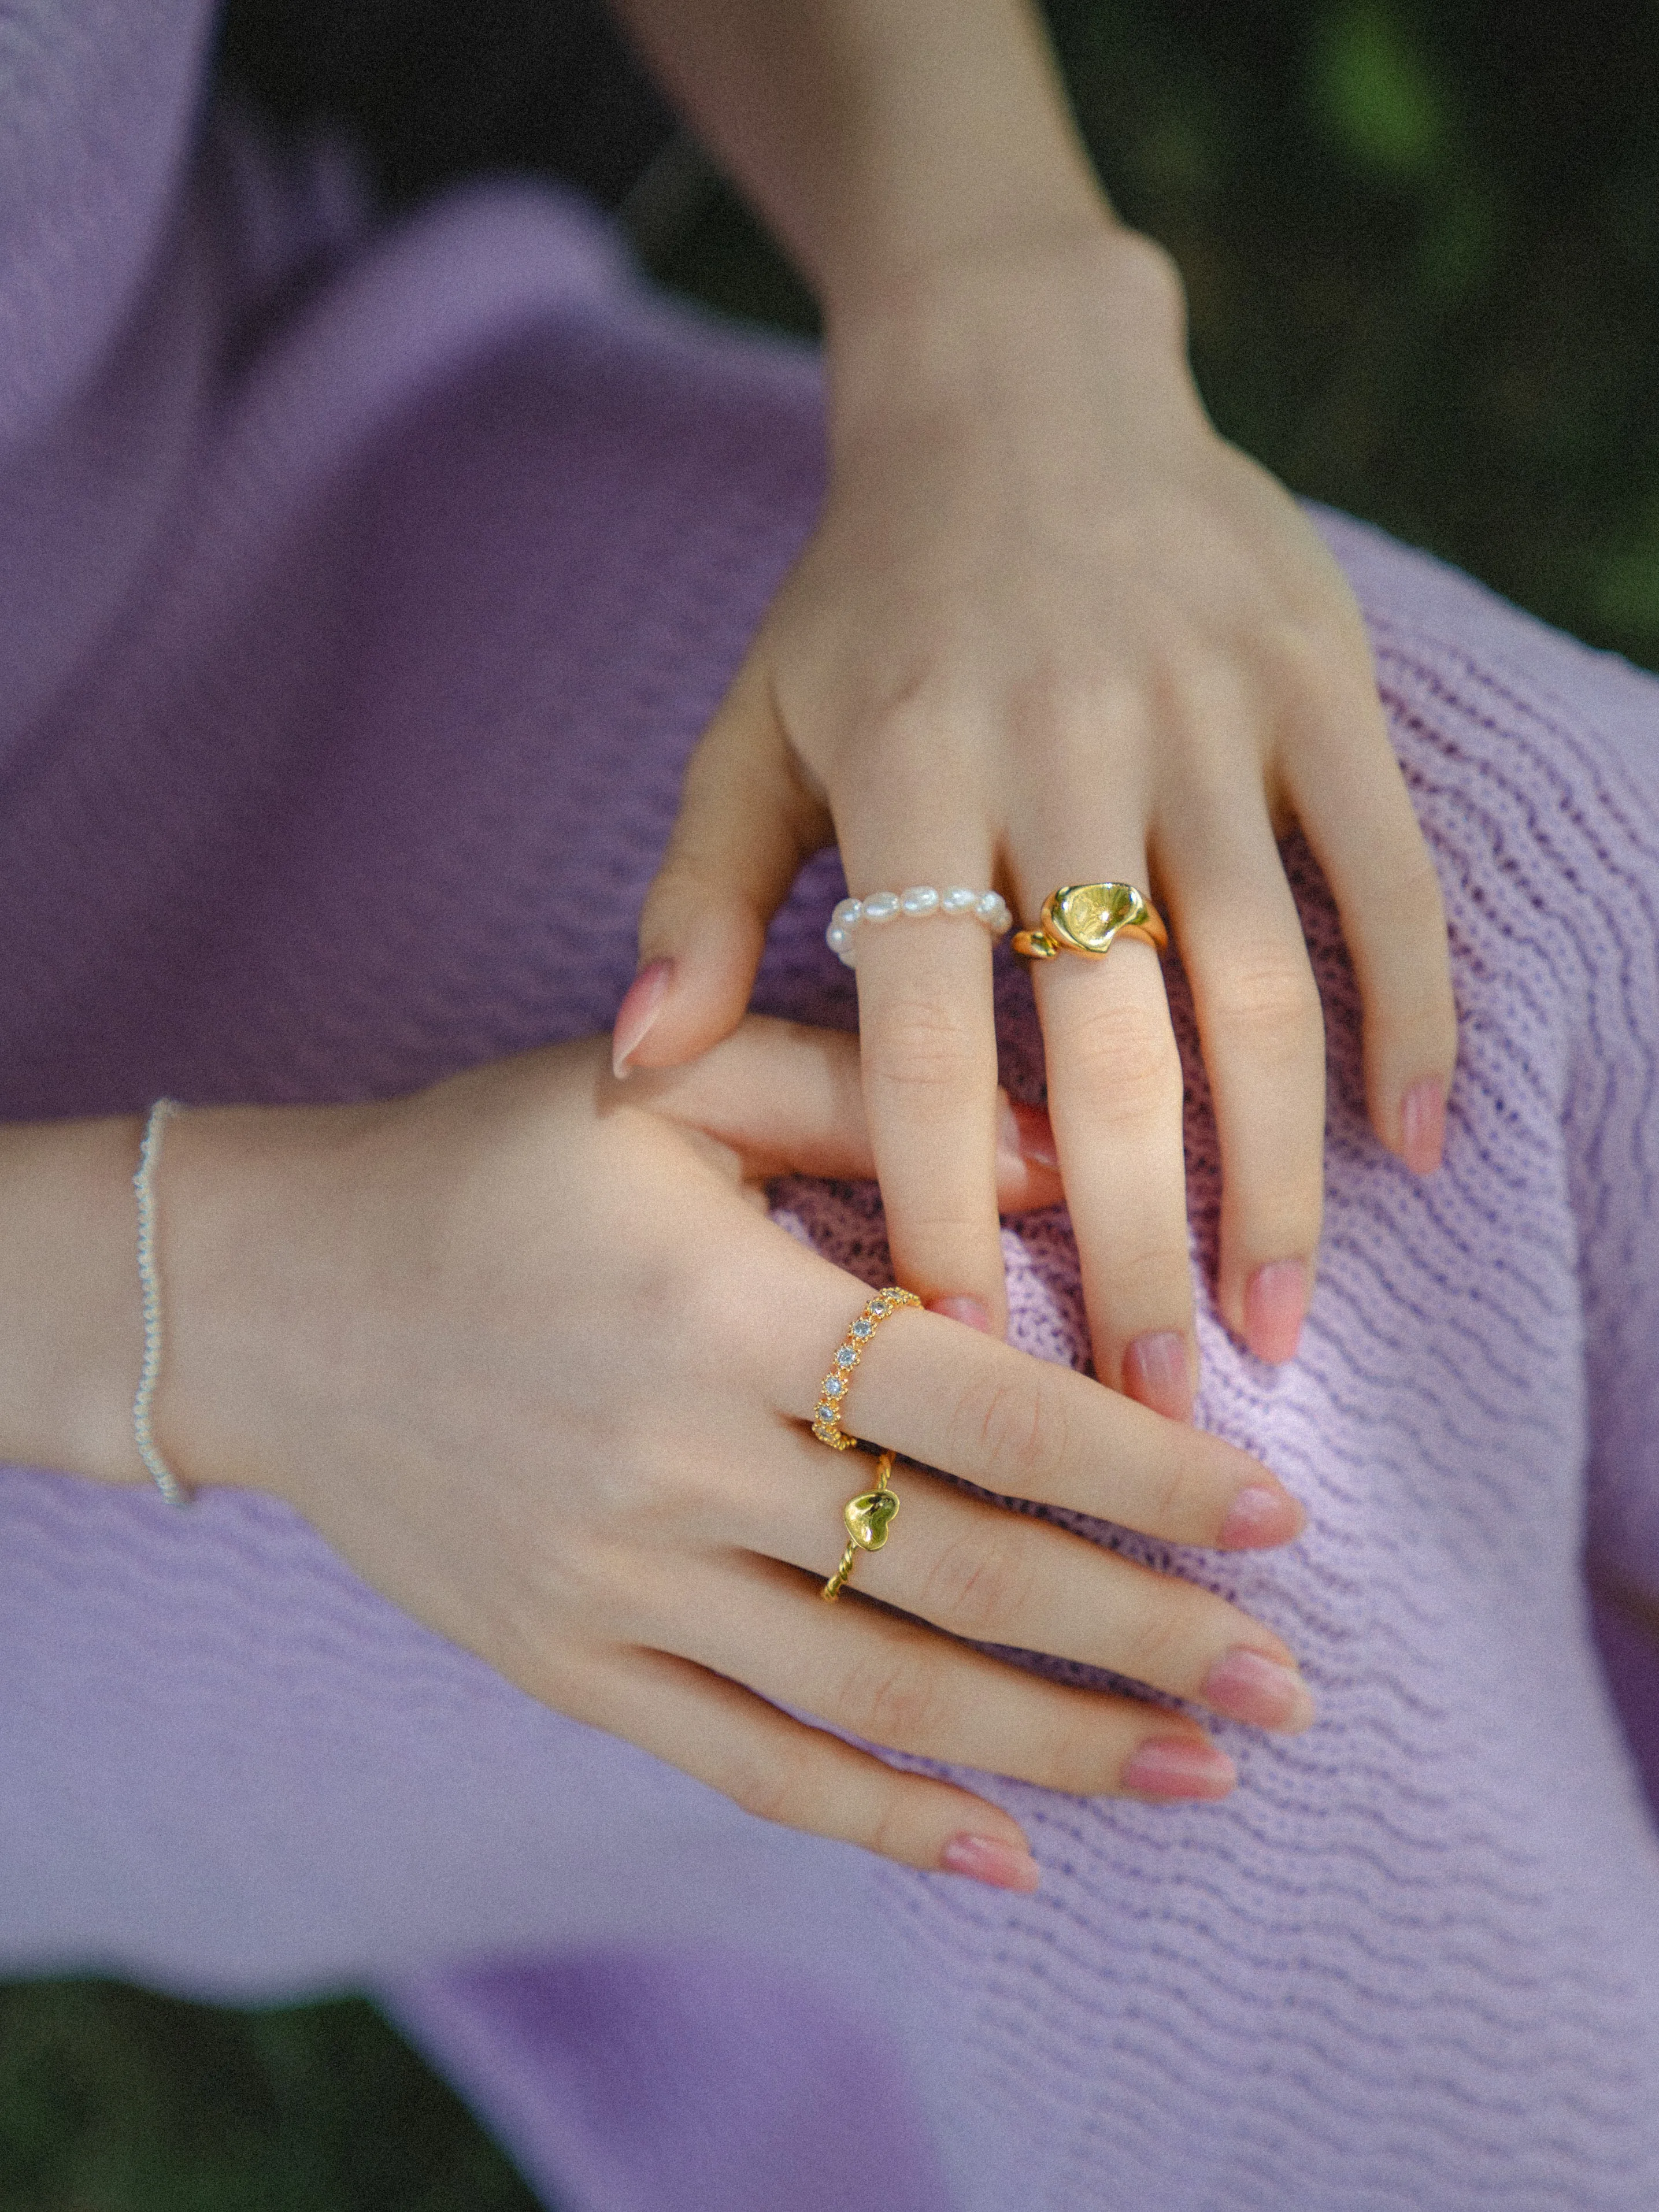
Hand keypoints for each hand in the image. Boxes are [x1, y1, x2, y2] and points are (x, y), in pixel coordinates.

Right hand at [155, 1018, 1310, 1889]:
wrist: (269, 1296)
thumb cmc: (480, 1167)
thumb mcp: (660, 1079)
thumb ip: (857, 1094)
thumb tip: (1054, 1162)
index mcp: (723, 1308)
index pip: (987, 1411)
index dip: (1147, 1471)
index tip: (1276, 1516)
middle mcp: (679, 1464)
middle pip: (962, 1577)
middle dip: (1147, 1639)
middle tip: (1292, 1686)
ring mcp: (618, 1582)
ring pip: (875, 1695)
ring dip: (1055, 1746)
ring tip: (1198, 1776)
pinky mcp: (566, 1659)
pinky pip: (744, 1761)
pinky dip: (880, 1819)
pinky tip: (1002, 1853)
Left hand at [623, 227, 1456, 1411]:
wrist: (1020, 388)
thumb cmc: (866, 596)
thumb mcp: (753, 724)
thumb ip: (697, 896)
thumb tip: (634, 1068)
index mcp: (909, 763)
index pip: (929, 1023)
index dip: (941, 1194)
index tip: (951, 1348)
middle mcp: (1065, 744)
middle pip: (1112, 1037)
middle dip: (1132, 1238)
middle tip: (1146, 1410)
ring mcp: (1207, 714)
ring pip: (1263, 980)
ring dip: (1276, 1173)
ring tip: (1269, 1329)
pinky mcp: (1319, 684)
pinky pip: (1383, 871)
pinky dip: (1409, 1012)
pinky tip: (1408, 1155)